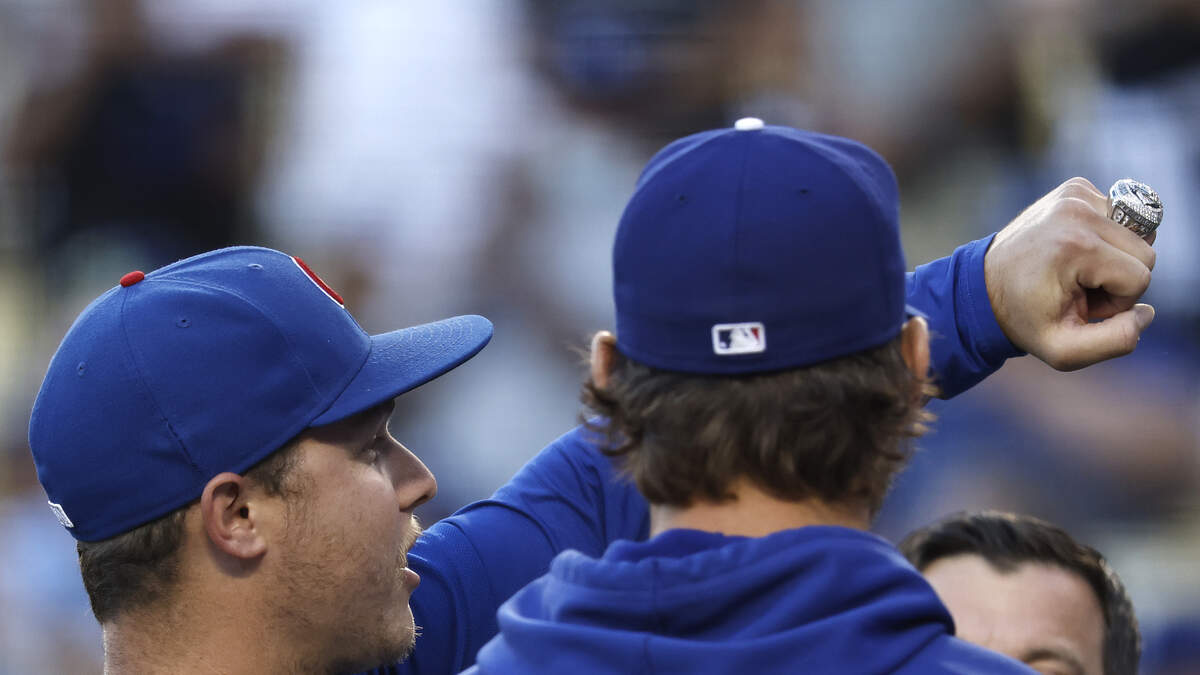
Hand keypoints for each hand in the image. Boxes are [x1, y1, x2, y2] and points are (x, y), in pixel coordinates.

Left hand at [985, 177, 1155, 370]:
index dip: (1117, 302)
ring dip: (1114, 258)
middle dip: (1119, 279)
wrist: (984, 286)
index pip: (1140, 277)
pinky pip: (1121, 215)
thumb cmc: (1024, 318)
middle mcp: (1077, 209)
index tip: (1081, 304)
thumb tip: (1147, 311)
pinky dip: (1105, 237)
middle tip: (1078, 289)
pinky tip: (1073, 251)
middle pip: (1145, 252)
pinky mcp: (1075, 187)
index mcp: (1076, 245)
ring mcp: (1075, 192)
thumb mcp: (1064, 350)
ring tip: (1075, 271)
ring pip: (1139, 233)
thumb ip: (1116, 342)